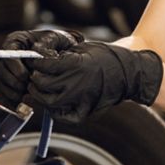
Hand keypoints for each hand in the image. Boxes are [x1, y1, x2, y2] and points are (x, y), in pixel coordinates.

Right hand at [0, 29, 83, 105]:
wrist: (64, 54)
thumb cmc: (58, 43)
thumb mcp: (55, 38)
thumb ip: (47, 43)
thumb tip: (39, 53)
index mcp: (16, 41)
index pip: (7, 53)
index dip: (14, 66)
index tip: (25, 76)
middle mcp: (9, 55)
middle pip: (2, 69)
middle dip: (13, 81)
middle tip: (27, 87)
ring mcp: (8, 69)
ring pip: (2, 82)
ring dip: (13, 91)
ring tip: (27, 95)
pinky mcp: (10, 82)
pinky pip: (6, 93)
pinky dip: (13, 99)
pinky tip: (24, 101)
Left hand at [25, 42, 162, 122]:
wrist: (130, 73)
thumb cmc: (106, 57)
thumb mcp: (82, 48)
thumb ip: (61, 54)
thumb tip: (40, 58)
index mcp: (76, 64)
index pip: (44, 65)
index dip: (35, 62)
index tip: (34, 60)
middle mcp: (77, 83)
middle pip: (42, 84)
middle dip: (35, 78)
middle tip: (36, 74)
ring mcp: (81, 99)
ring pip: (48, 102)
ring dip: (40, 95)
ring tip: (41, 89)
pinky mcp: (85, 111)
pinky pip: (62, 116)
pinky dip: (54, 112)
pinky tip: (54, 103)